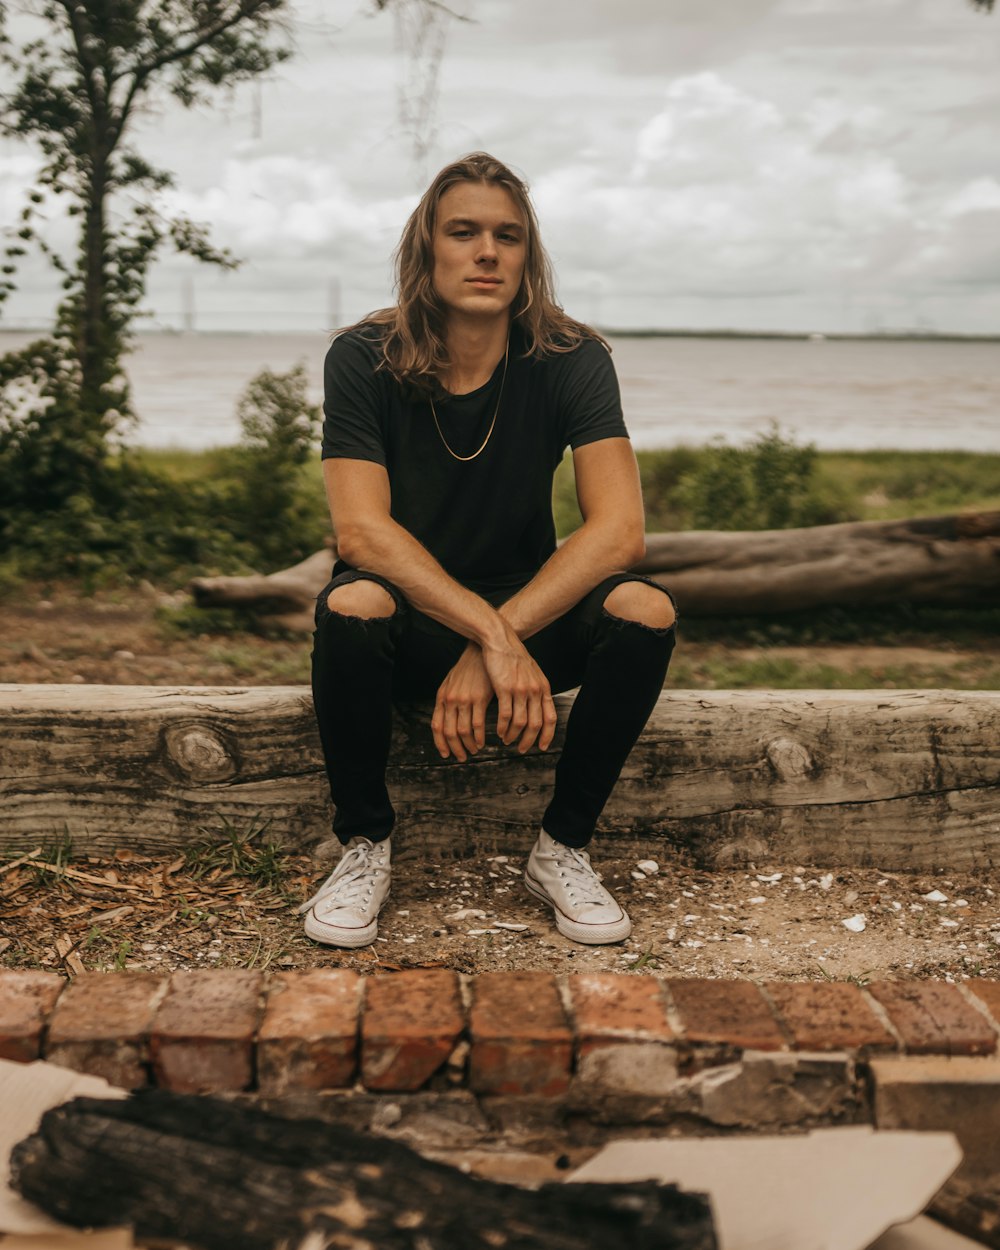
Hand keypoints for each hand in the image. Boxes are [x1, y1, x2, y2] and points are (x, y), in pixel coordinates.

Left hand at [432, 644, 494, 761]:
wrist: (481, 652)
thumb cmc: (468, 669)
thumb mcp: (452, 683)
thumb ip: (447, 701)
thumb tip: (447, 720)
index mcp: (442, 697)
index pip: (436, 726)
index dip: (440, 743)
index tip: (446, 754)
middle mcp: (450, 700)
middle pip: (449, 732)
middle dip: (455, 748)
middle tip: (463, 757)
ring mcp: (464, 699)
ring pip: (463, 731)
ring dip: (468, 745)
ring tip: (474, 750)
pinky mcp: (479, 698)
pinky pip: (477, 725)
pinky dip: (479, 737)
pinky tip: (482, 741)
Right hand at [481, 625, 557, 755]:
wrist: (501, 641)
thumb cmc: (514, 657)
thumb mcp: (533, 673)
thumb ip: (537, 690)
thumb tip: (539, 707)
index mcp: (543, 688)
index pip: (550, 718)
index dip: (547, 735)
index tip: (541, 746)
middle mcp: (535, 691)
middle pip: (536, 724)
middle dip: (529, 741)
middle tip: (521, 749)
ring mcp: (520, 690)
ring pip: (520, 723)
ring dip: (513, 735)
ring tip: (507, 739)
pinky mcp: (505, 689)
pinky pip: (506, 715)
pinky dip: (503, 727)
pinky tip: (499, 731)